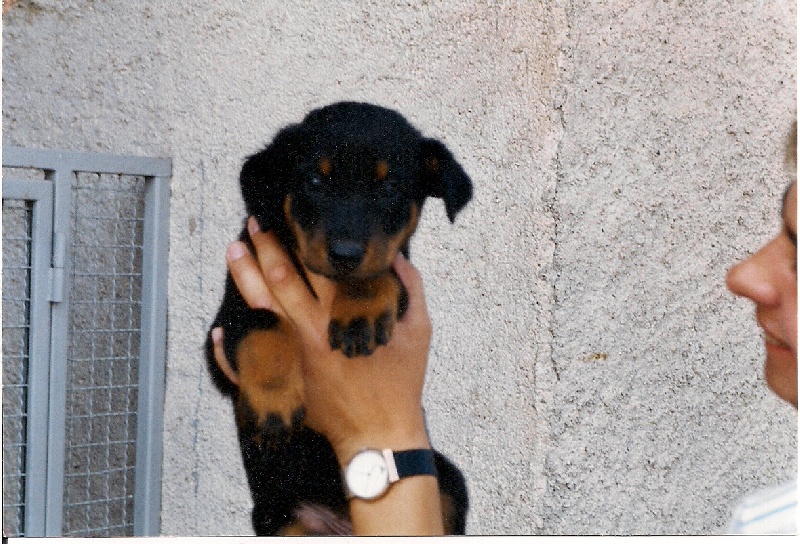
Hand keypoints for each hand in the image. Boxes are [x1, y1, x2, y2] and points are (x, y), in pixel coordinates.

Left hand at [212, 218, 432, 461]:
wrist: (381, 432)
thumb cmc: (401, 382)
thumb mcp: (419, 330)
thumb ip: (411, 289)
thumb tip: (397, 258)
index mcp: (342, 313)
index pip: (315, 264)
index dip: (300, 237)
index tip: (289, 217)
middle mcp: (312, 328)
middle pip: (280, 277)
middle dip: (264, 246)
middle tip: (253, 223)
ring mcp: (293, 354)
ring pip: (260, 307)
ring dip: (244, 276)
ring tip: (233, 251)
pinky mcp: (285, 379)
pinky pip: (248, 362)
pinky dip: (230, 348)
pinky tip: (221, 331)